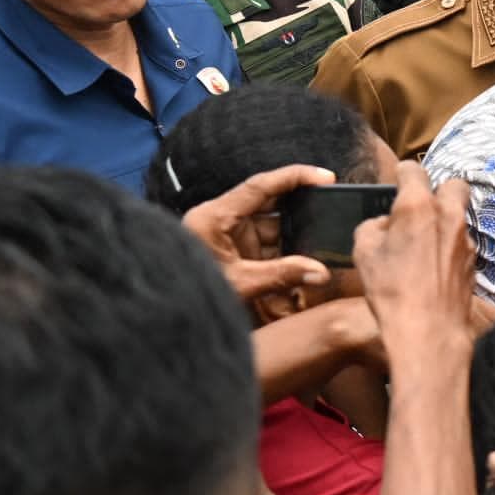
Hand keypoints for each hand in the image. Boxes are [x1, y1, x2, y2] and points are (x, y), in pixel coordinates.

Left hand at [179, 163, 335, 315]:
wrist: (164, 317)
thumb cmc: (191, 294)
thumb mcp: (240, 284)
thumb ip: (282, 275)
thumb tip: (321, 272)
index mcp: (214, 216)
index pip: (260, 186)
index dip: (294, 177)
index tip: (324, 177)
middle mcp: (219, 220)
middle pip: (267, 202)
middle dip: (299, 206)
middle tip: (330, 204)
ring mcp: (224, 236)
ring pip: (268, 227)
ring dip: (292, 236)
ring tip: (321, 240)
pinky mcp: (229, 252)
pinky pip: (262, 245)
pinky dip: (282, 253)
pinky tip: (303, 260)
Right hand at [352, 164, 475, 371]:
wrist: (428, 331)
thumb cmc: (391, 290)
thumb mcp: (363, 251)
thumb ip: (374, 227)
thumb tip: (386, 224)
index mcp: (417, 205)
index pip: (414, 170)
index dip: (403, 174)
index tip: (398, 182)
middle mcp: (448, 215)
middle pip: (454, 184)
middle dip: (439, 190)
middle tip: (422, 208)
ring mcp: (466, 239)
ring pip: (460, 216)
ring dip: (445, 221)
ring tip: (427, 242)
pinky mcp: (475, 262)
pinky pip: (463, 243)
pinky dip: (451, 247)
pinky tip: (437, 267)